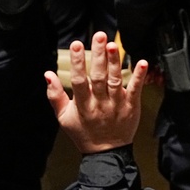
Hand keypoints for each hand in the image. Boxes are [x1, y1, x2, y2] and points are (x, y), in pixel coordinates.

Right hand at [46, 31, 149, 154]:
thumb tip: (47, 74)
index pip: (79, 82)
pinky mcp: (131, 106)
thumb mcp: (64, 118)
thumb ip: (55, 95)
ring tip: (113, 45)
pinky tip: (142, 63)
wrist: (107, 153)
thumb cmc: (83, 133)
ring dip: (115, 62)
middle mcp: (99, 104)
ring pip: (115, 81)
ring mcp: (117, 105)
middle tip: (99, 36)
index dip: (78, 63)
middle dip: (98, 56)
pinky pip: (136, 90)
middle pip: (99, 77)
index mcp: (82, 106)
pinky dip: (139, 77)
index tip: (77, 45)